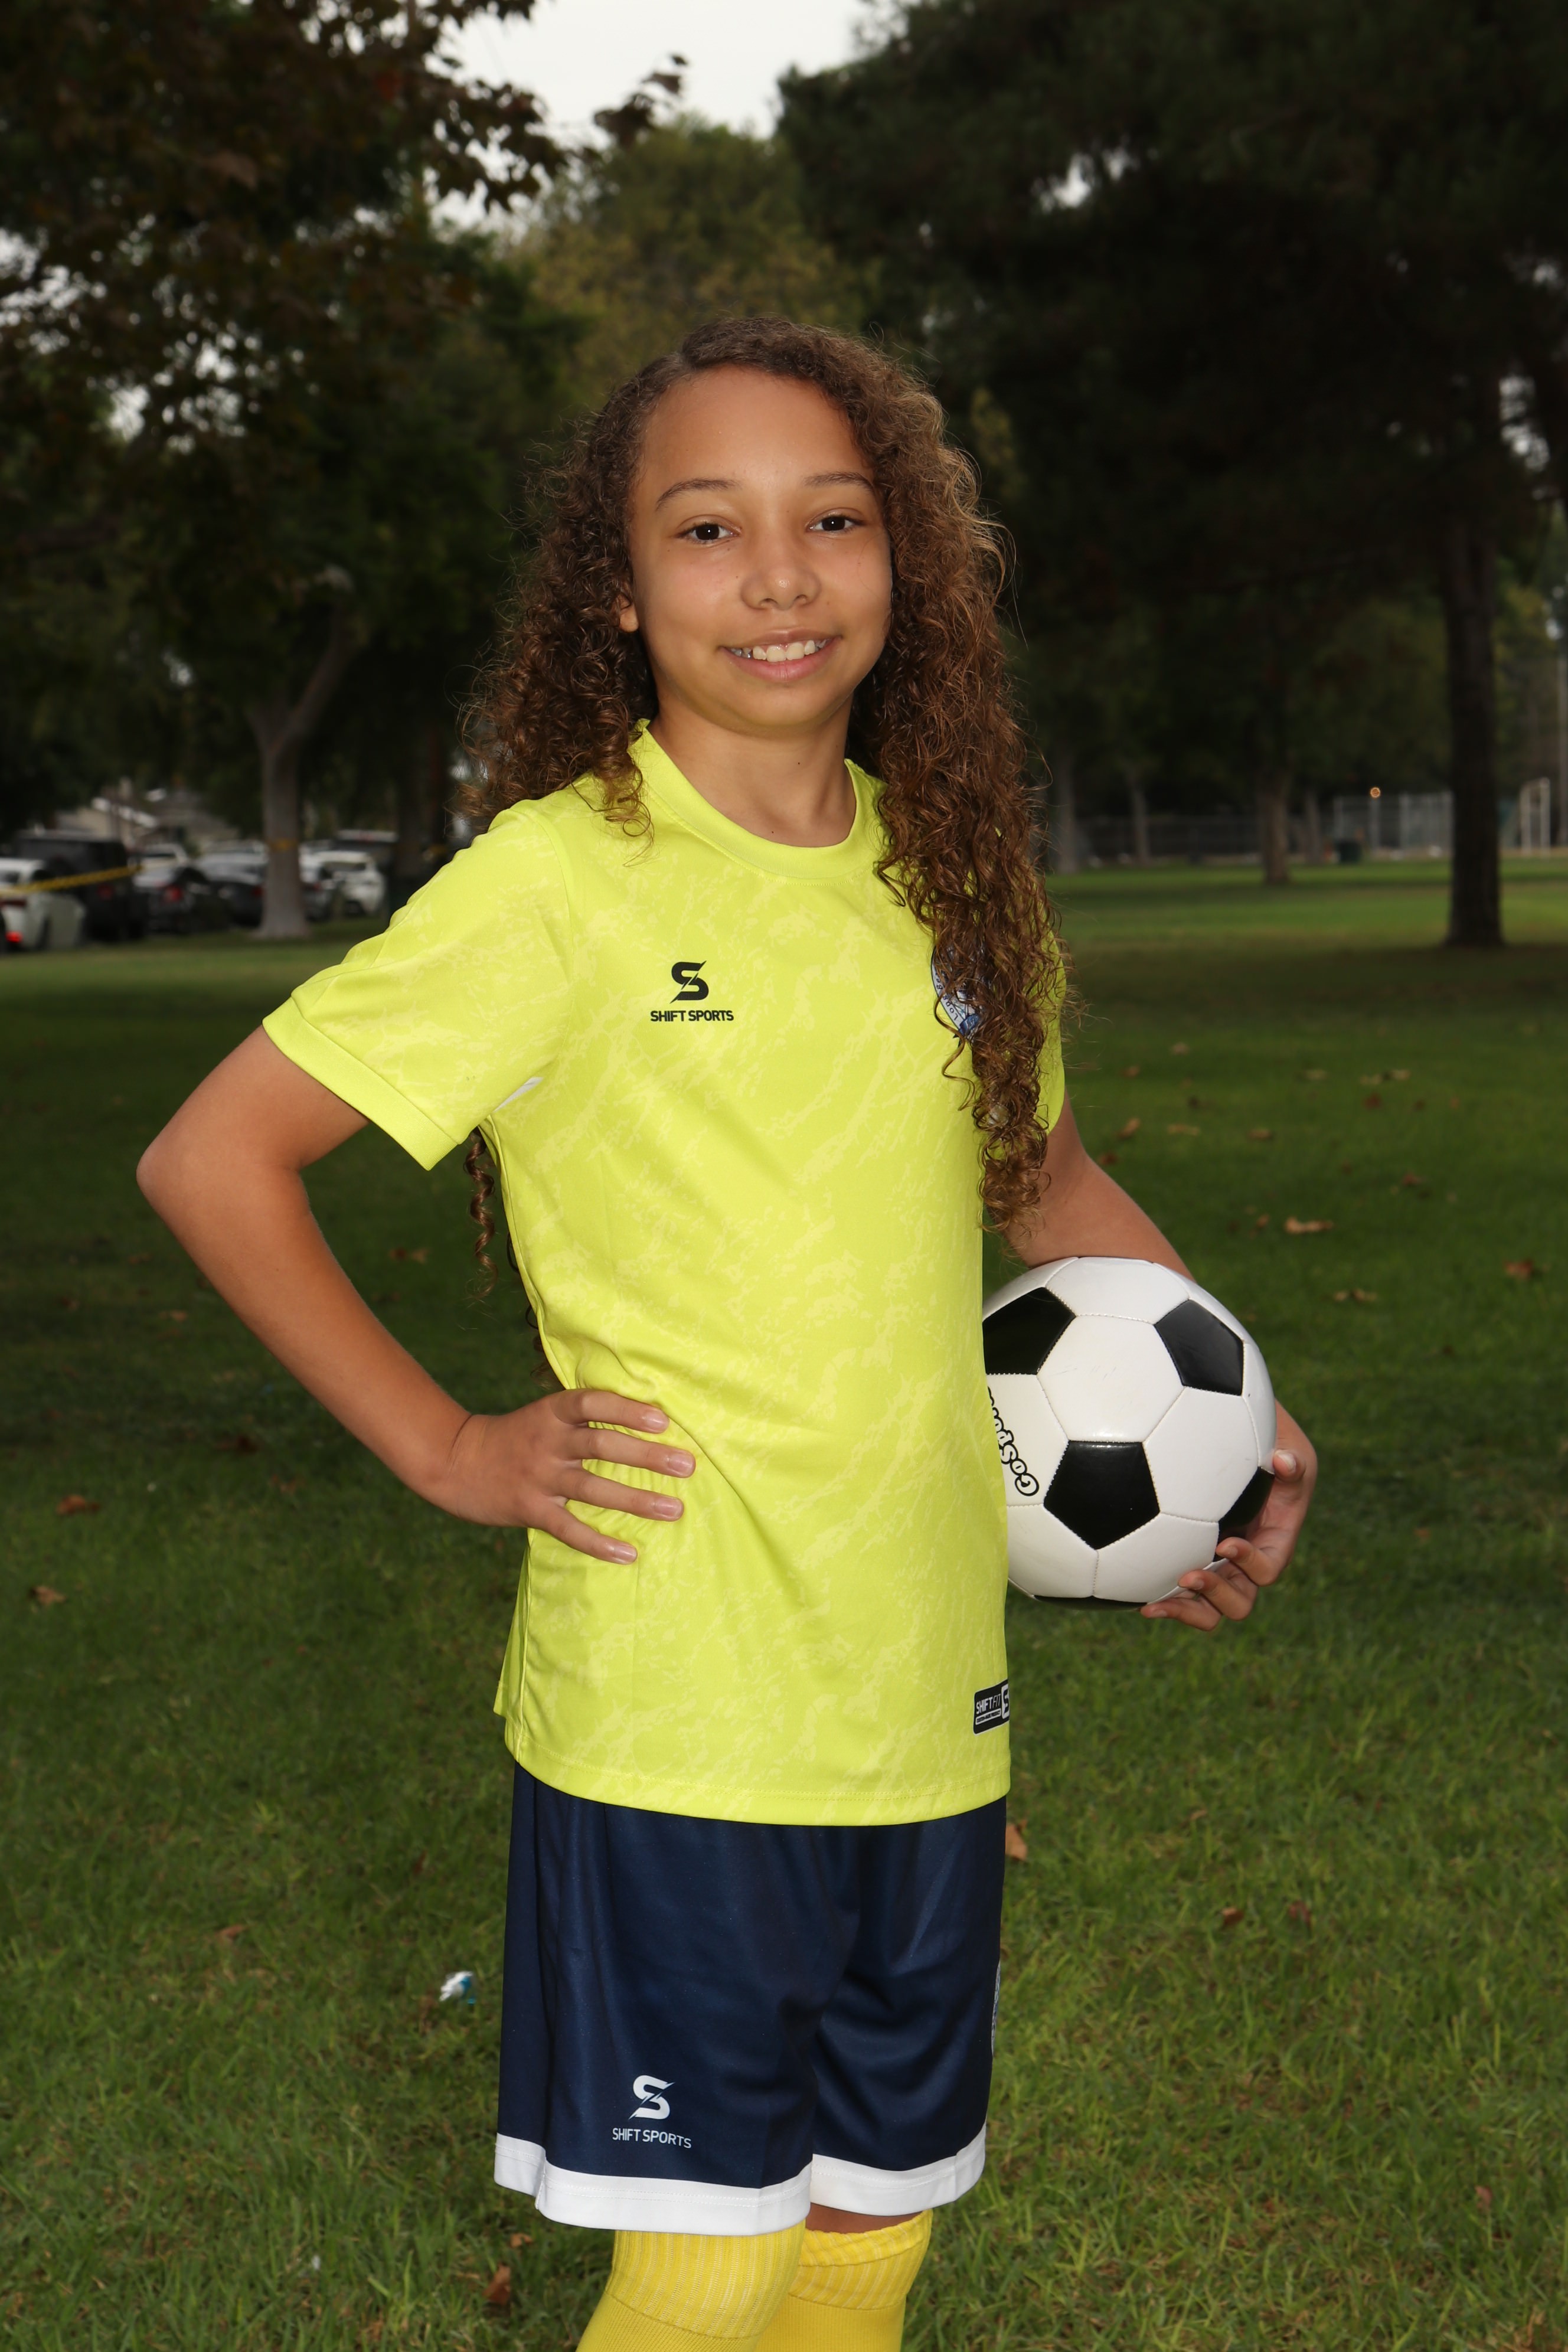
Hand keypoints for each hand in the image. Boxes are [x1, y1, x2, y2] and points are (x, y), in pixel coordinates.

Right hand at [428, 1390, 693, 1560]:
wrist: (456, 1461)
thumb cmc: (515, 1436)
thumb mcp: (544, 1415)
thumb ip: (582, 1417)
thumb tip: (643, 1417)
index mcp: (552, 1413)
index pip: (592, 1404)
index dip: (627, 1410)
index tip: (662, 1420)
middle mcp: (548, 1442)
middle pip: (602, 1445)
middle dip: (647, 1456)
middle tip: (687, 1465)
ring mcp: (539, 1477)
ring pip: (593, 1488)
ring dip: (637, 1500)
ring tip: (675, 1510)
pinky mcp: (530, 1509)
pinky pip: (569, 1528)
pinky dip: (599, 1543)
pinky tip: (628, 1554)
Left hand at [1141, 1402, 1315, 1631]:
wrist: (1224, 1433)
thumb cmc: (1262, 1441)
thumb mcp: (1287, 1445)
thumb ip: (1293, 1460)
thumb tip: (1284, 1462)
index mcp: (1271, 1541)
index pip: (1267, 1568)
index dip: (1249, 1564)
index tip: (1224, 1542)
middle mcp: (1243, 1562)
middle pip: (1238, 1602)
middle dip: (1216, 1594)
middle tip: (1188, 1574)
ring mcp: (1214, 1564)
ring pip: (1206, 1609)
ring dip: (1185, 1609)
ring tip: (1154, 1602)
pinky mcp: (1185, 1559)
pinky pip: (1176, 1592)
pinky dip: (1161, 1598)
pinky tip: (1134, 1597)